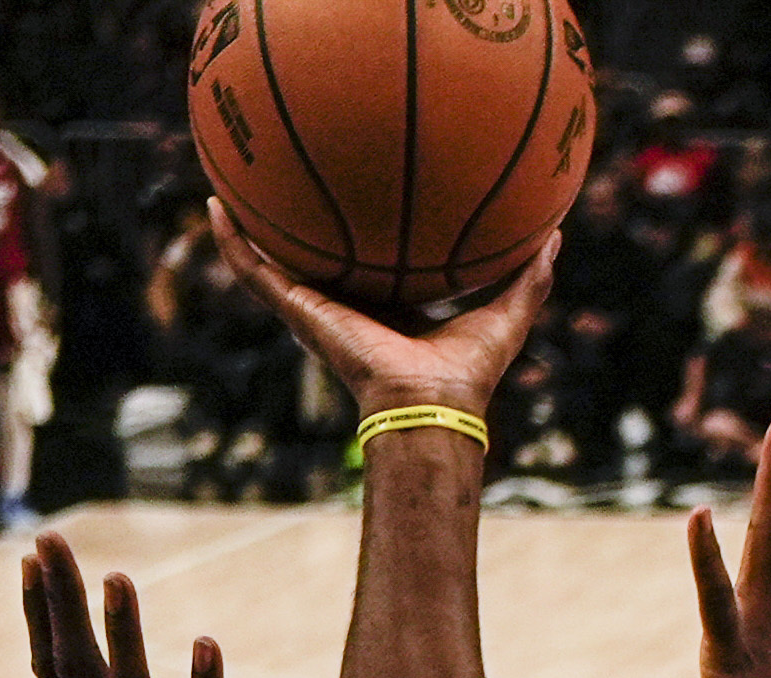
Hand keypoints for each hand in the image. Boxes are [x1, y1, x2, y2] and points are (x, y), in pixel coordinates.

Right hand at [210, 198, 555, 417]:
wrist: (430, 402)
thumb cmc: (467, 372)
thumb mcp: (506, 311)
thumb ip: (530, 276)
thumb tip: (555, 234)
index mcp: (386, 309)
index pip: (367, 267)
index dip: (358, 236)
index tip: (353, 199)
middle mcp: (345, 307)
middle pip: (313, 261)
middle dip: (295, 228)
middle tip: (283, 182)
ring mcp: (316, 310)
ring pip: (270, 264)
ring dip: (246, 230)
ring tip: (225, 188)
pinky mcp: (300, 311)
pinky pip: (256, 272)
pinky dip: (232, 241)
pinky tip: (215, 204)